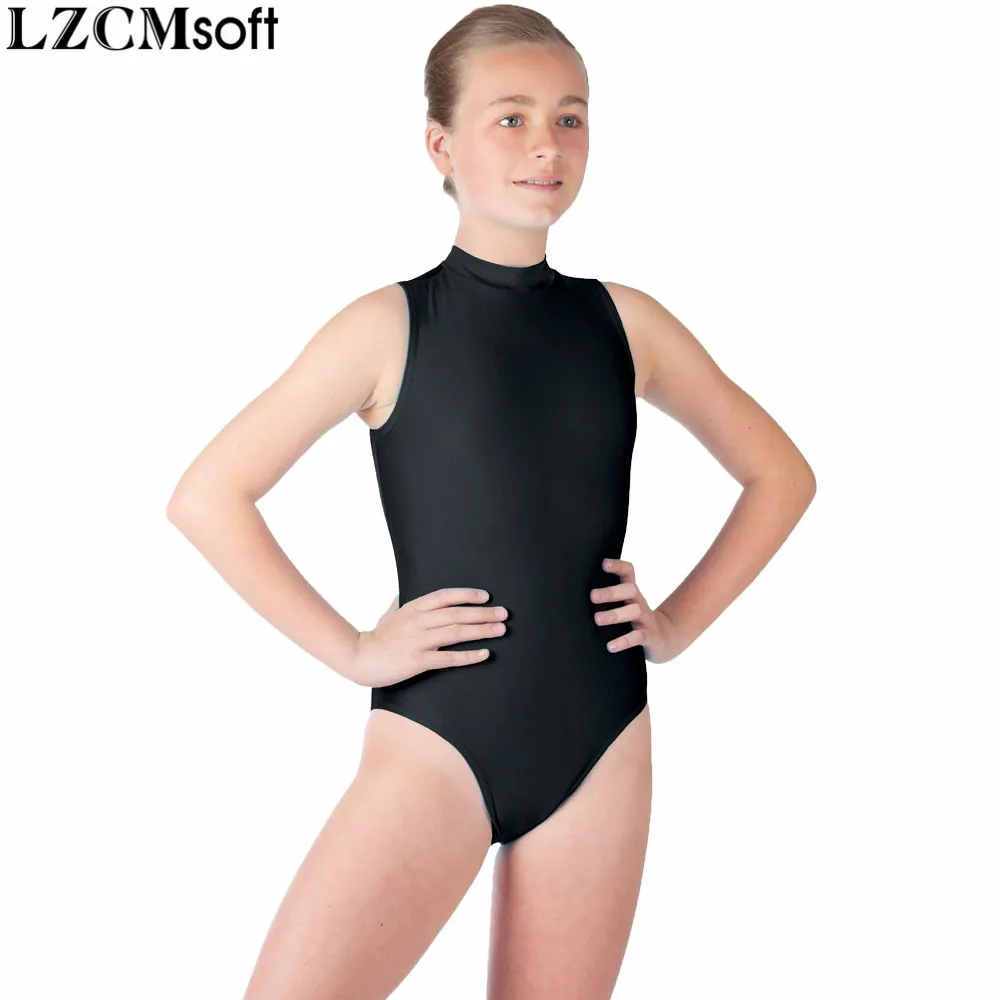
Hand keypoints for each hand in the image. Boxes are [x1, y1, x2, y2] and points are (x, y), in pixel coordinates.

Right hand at [346, 587, 507, 686]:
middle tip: (504, 613)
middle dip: (483, 613)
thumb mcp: (389, 614)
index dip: (466, 594)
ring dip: (481, 631)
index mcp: (413, 607)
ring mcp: (418, 641)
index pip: (445, 596)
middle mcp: (418, 621)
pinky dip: (468, 656)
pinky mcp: (418, 660)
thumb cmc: (376, 637)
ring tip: (500, 630)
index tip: (486, 596)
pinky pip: (449, 658)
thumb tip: (403, 593)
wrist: (360, 658)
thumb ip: (400, 603)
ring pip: (456, 633)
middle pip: (457, 614)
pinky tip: (484, 654)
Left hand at [591, 558, 687, 663]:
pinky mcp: (649, 636)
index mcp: (632, 593)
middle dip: (611, 592)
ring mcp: (646, 619)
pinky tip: (610, 646)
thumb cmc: (636, 620)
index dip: (618, 566)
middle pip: (630, 590)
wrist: (663, 639)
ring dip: (614, 615)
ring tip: (597, 619)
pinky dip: (623, 641)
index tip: (604, 564)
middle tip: (592, 596)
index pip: (628, 573)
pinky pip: (637, 637)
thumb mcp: (626, 605)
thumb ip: (609, 598)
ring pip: (633, 611)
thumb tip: (576, 596)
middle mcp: (639, 602)